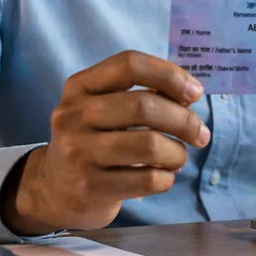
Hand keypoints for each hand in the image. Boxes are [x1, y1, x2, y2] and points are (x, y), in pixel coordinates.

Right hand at [0, 50, 210, 234]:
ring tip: (179, 157)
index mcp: (80, 87)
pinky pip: (147, 179)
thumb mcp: (107, 109)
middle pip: (144, 106)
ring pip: (150, 145)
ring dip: (178, 153)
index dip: (170, 74)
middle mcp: (73, 116)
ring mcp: (78, 153)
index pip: (130, 65)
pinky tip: (163, 177)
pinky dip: (167, 177)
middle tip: (201, 134)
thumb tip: (190, 94)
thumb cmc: (95, 140)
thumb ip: (146, 95)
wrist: (55, 190)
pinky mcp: (90, 188)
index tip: (196, 92)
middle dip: (184, 120)